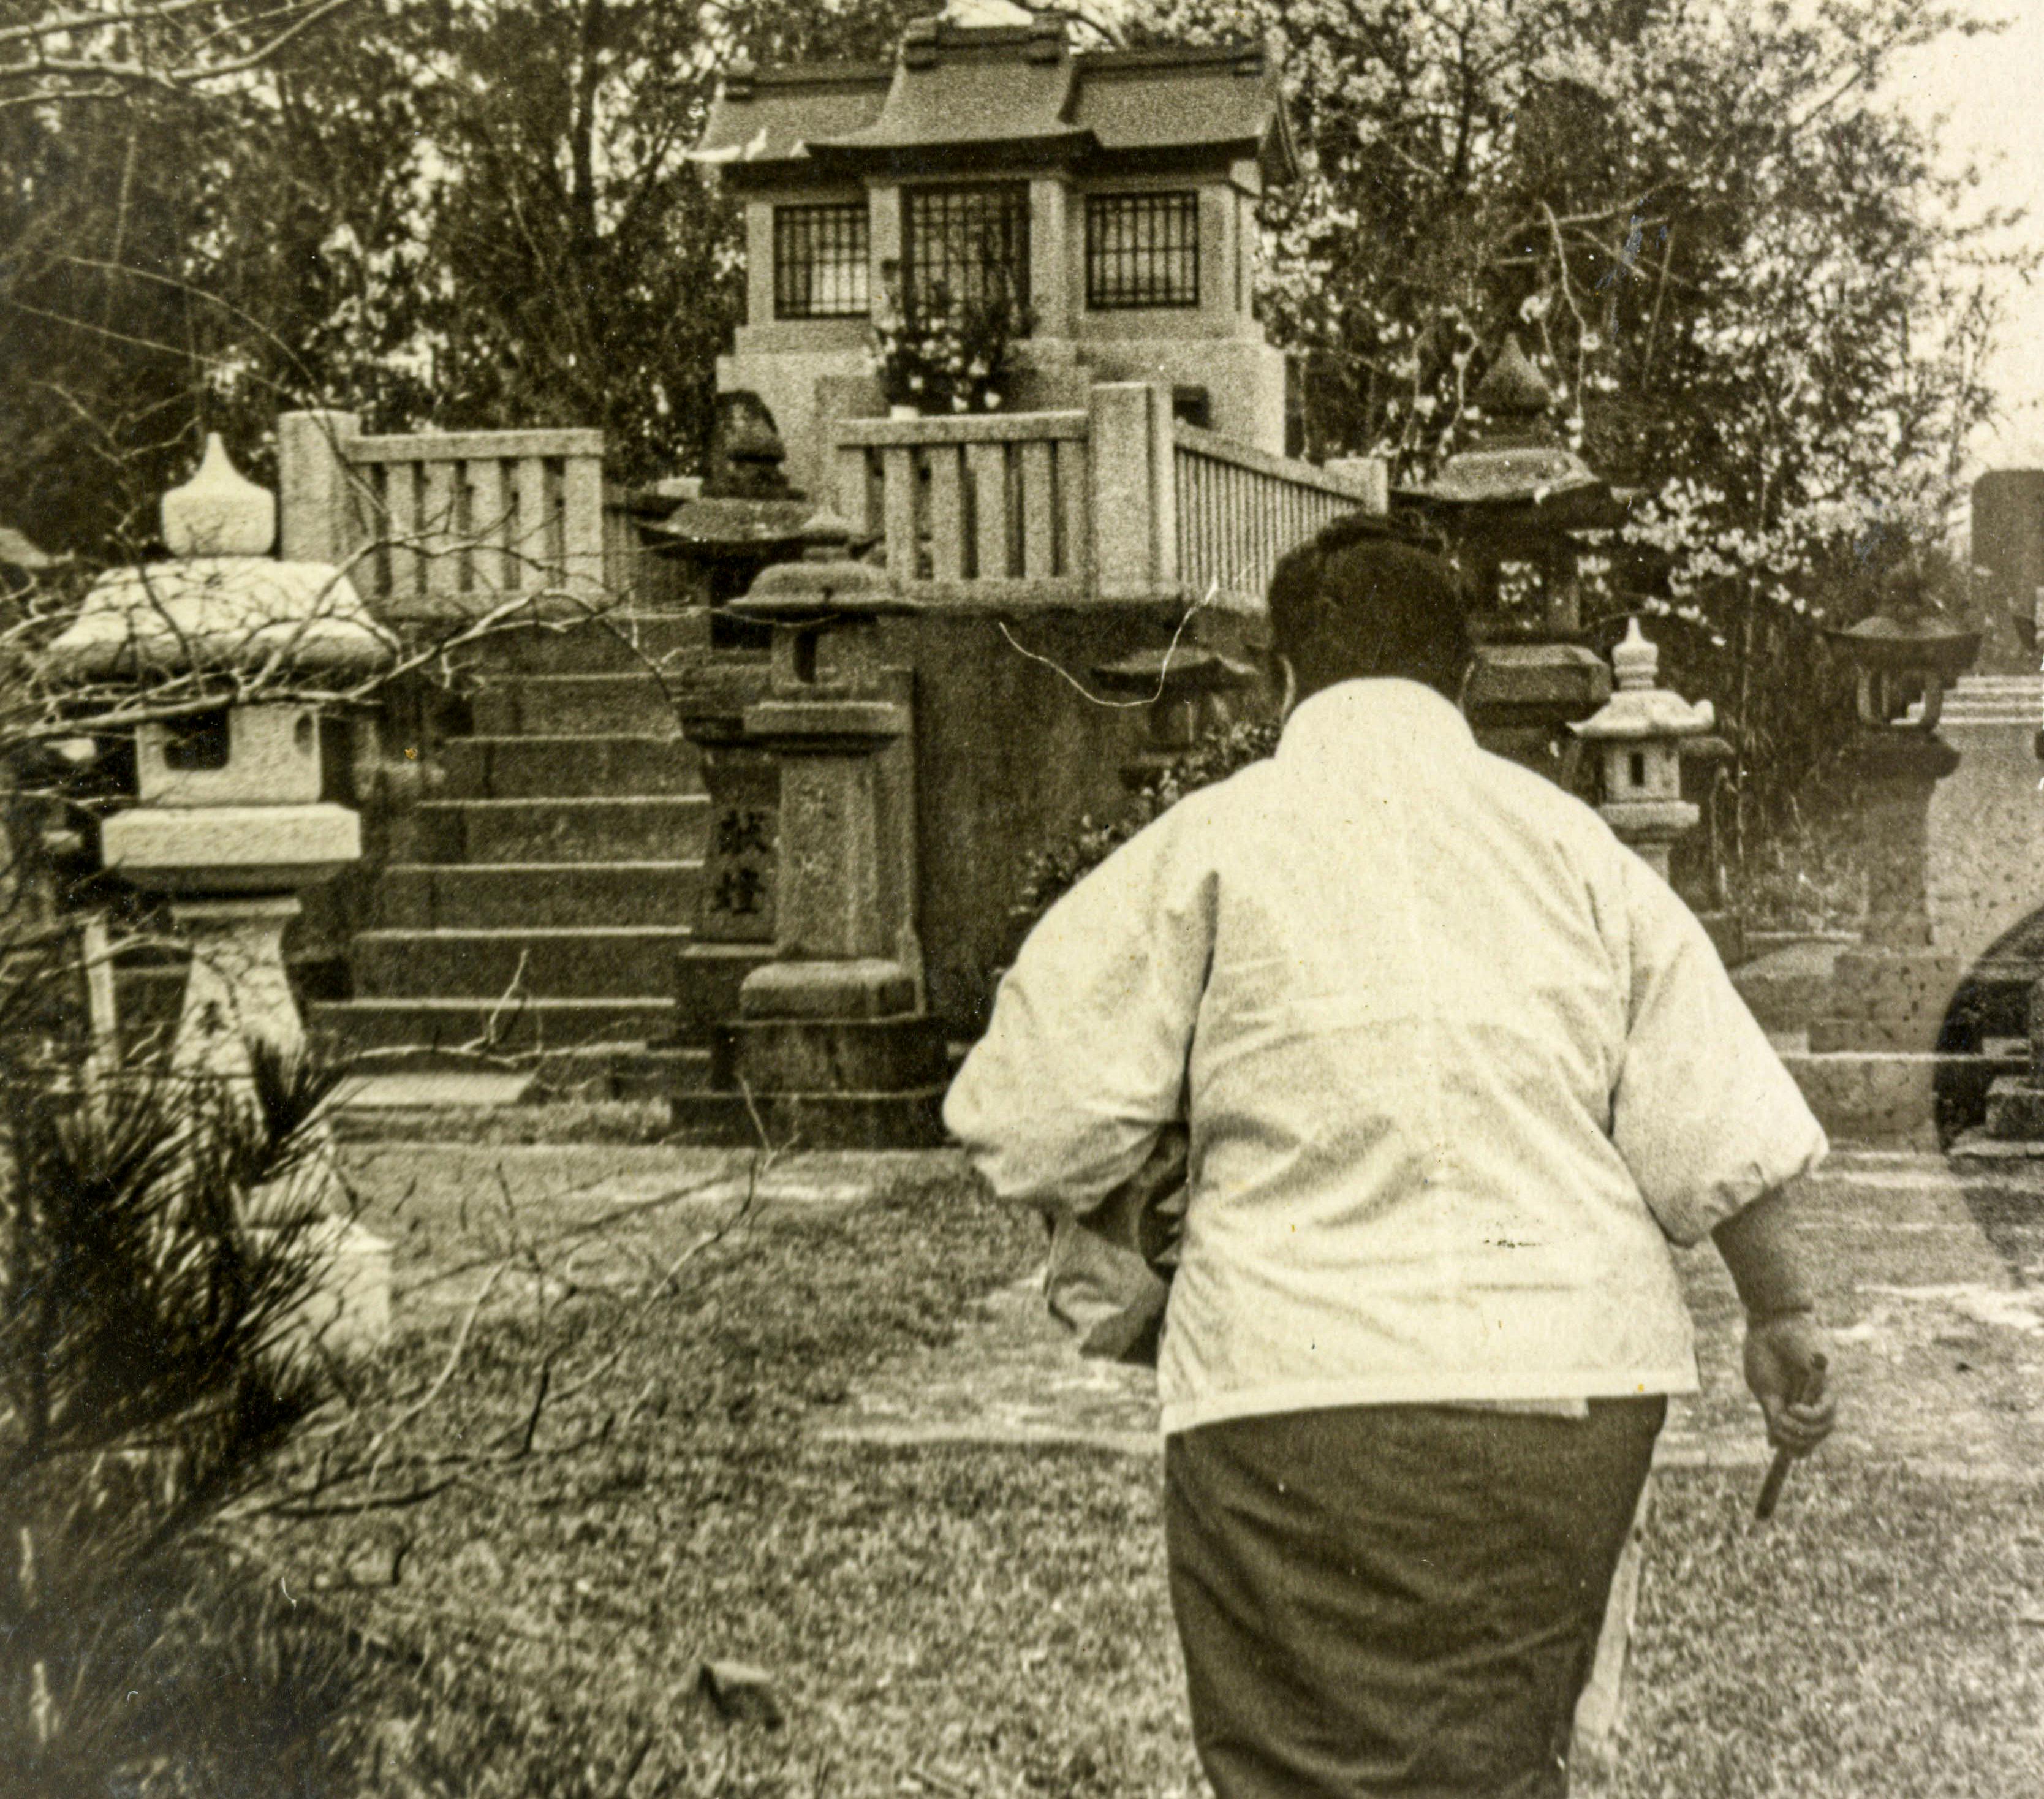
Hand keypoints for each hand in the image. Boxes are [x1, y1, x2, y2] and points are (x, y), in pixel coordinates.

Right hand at [1743, 1311, 1836, 1456]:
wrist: (1770, 1326)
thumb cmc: (1764, 1355)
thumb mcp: (1766, 1392)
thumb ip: (1773, 1417)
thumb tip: (1774, 1445)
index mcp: (1796, 1404)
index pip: (1805, 1437)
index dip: (1795, 1448)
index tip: (1779, 1448)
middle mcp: (1812, 1401)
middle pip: (1815, 1437)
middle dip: (1797, 1444)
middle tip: (1779, 1432)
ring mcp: (1821, 1394)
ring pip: (1824, 1428)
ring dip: (1803, 1431)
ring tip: (1784, 1418)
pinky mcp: (1828, 1384)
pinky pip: (1826, 1412)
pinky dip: (1810, 1417)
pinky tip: (1794, 1409)